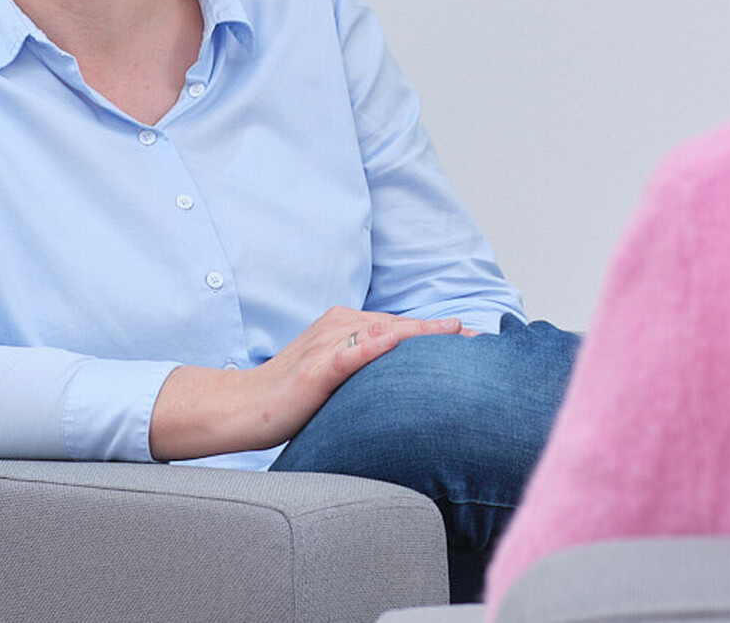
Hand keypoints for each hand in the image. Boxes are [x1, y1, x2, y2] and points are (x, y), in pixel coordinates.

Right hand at [149, 307, 465, 461]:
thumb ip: (366, 369)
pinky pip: (350, 353)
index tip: (479, 339)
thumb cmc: (290, 397)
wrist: (243, 407)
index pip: (402, 326)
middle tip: (486, 339)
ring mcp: (327, 344)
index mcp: (346, 324)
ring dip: (422, 333)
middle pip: (402, 326)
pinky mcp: (316, 368)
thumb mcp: (335, 375)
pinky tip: (397, 342)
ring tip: (459, 335)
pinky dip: (374, 346)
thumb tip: (405, 384)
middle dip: (444, 333)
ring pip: (384, 333)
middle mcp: (339, 325)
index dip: (440, 333)